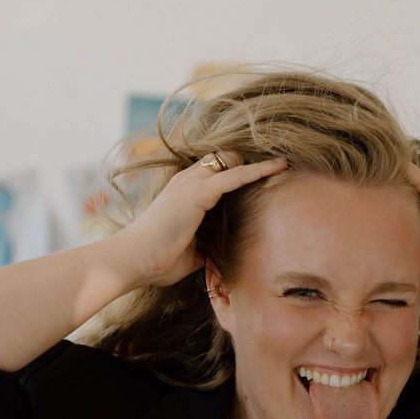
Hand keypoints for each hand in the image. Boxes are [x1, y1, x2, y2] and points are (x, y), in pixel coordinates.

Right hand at [118, 154, 288, 288]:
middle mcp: (188, 181)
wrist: (133, 260)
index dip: (237, 170)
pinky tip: (280, 167)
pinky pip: (236, 175)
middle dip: (249, 161)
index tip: (263, 174)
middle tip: (279, 168)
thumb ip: (206, 249)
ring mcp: (192, 183)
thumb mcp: (189, 254)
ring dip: (257, 162)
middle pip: (225, 158)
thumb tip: (219, 257)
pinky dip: (259, 171)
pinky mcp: (198, 192)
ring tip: (286, 163)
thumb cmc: (157, 261)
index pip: (215, 171)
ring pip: (231, 159)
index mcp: (184, 192)